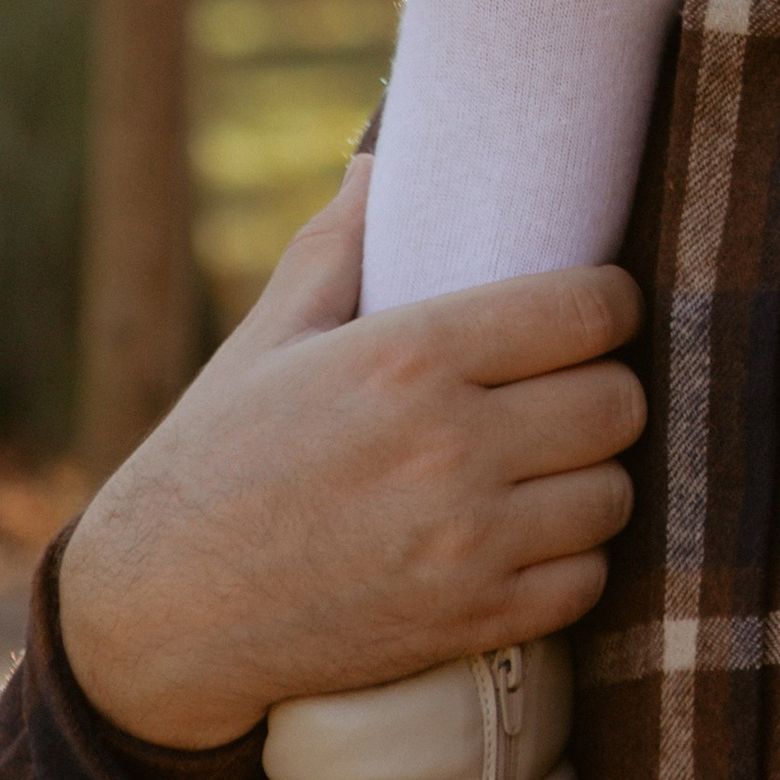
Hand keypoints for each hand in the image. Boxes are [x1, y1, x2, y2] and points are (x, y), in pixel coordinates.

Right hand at [58, 156, 645, 750]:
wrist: (160, 614)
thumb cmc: (217, 457)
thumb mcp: (270, 337)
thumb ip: (339, 243)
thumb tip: (377, 157)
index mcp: (409, 357)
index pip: (589, 309)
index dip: (609, 304)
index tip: (593, 310)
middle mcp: (450, 447)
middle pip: (619, 402)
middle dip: (603, 387)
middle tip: (567, 389)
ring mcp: (465, 543)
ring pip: (615, 494)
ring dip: (593, 477)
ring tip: (549, 465)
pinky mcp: (470, 622)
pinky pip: (587, 581)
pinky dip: (571, 560)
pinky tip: (529, 537)